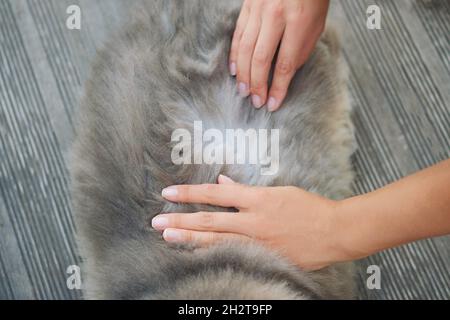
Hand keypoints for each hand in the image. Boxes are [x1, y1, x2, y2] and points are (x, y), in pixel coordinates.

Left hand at [152, 175, 349, 270]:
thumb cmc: (308, 207)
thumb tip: (222, 183)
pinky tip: (195, 254)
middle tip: (156, 221)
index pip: (216, 194)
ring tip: (166, 236)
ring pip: (216, 241)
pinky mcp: (264, 258)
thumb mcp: (277, 191)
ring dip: (189, 238)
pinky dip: (212, 254)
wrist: (334, 231)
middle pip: (209, 221)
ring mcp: (258, 242)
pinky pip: (233, 256)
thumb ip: (246, 190)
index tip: (169, 193)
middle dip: (181, 220)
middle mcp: (253, 220)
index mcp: (257, 199)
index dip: (190, 193)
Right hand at [229, 0, 328, 110]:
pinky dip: (235, 55)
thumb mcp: (316, 25)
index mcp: (298, 21)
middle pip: (261, 59)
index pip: (284, 64)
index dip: (278, 88)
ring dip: (243, 74)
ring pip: (245, 49)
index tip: (273, 104)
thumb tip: (283, 75)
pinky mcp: (248, 6)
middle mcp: (276, 15)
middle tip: (256, 102)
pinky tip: (235, 70)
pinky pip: (238, 35)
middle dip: (257, 85)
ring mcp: (259, 9)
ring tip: (244, 91)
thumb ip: (300, 50)